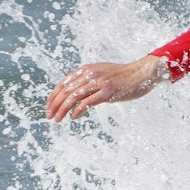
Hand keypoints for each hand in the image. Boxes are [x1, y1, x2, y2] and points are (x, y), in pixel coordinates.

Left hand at [45, 56, 166, 120]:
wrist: (141, 73)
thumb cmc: (122, 77)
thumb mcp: (102, 74)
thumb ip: (89, 81)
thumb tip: (76, 96)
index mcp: (87, 69)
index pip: (64, 82)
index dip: (53, 95)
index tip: (49, 106)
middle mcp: (91, 74)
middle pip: (66, 90)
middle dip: (54, 104)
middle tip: (49, 116)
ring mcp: (99, 82)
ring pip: (73, 96)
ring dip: (62, 109)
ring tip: (57, 119)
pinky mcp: (107, 92)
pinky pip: (87, 102)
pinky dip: (78, 110)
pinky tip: (73, 117)